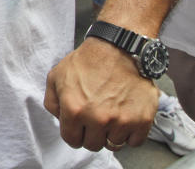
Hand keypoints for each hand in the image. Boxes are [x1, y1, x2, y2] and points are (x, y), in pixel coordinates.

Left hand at [44, 37, 157, 151]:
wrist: (118, 48)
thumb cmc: (88, 61)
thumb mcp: (56, 76)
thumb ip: (52, 102)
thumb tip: (60, 120)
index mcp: (74, 109)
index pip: (71, 140)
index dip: (74, 133)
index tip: (79, 127)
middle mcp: (97, 119)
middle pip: (93, 145)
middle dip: (92, 133)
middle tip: (95, 118)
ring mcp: (121, 121)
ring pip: (114, 144)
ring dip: (111, 132)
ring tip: (111, 113)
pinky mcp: (142, 120)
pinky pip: (135, 142)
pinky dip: (130, 133)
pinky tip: (125, 116)